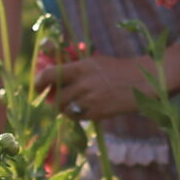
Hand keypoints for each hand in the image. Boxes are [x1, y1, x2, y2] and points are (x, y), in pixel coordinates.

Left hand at [32, 51, 162, 121]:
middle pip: (56, 97)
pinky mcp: (98, 113)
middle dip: (53, 99)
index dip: (39, 82)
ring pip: (65, 109)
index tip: (38, 86)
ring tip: (72, 103)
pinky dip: (76, 115)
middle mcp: (83, 84)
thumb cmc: (117, 69)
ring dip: (65, 108)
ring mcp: (90, 100)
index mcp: (81, 67)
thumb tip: (53, 70)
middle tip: (56, 98)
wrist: (142, 81)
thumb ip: (75, 67)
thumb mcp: (95, 62)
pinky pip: (77, 118)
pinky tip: (83, 109)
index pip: (50, 75)